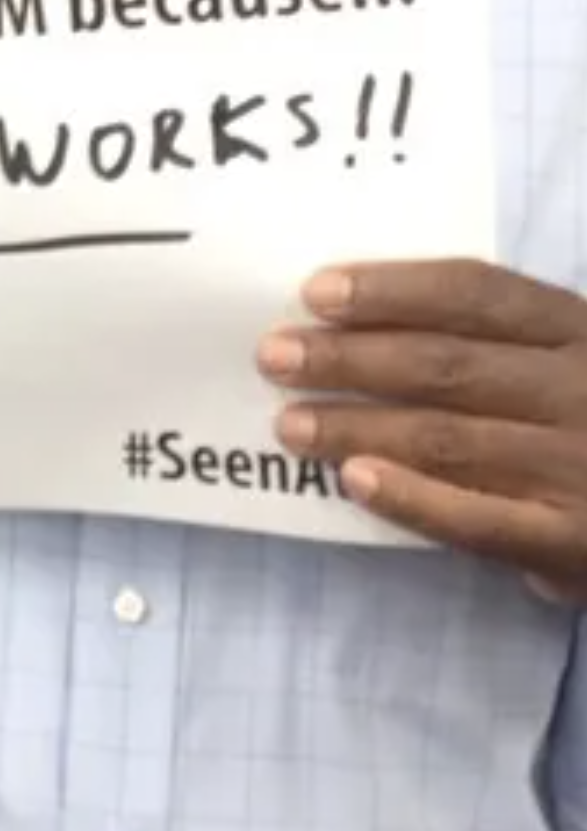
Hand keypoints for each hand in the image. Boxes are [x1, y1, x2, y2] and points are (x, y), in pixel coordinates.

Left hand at [258, 259, 586, 599]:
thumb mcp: (572, 360)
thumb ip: (500, 342)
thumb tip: (358, 315)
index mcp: (580, 332)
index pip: (476, 295)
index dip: (391, 290)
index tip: (315, 292)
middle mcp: (584, 391)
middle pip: (446, 364)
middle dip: (350, 358)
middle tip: (274, 356)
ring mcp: (582, 467)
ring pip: (449, 439)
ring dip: (358, 427)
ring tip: (289, 424)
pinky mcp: (576, 541)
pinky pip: (479, 521)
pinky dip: (414, 499)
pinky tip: (356, 481)